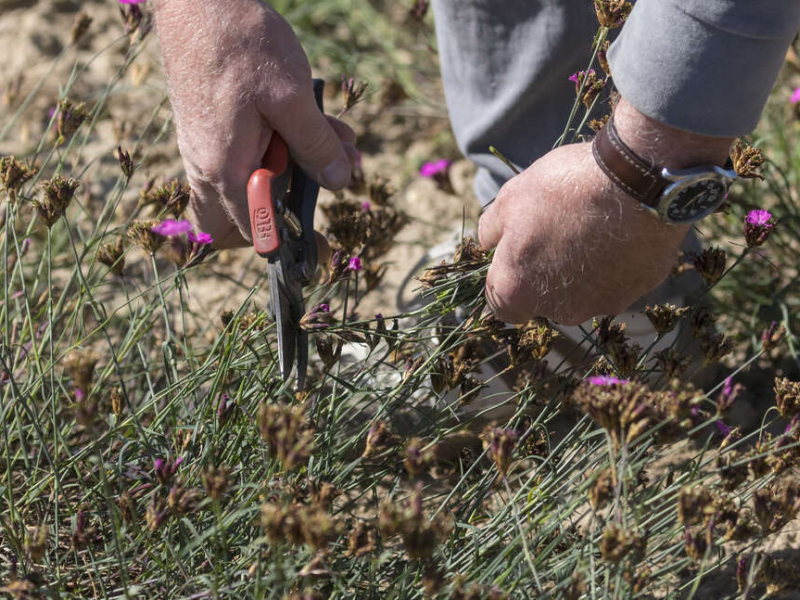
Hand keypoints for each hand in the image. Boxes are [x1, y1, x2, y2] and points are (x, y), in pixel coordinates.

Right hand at [154, 0, 357, 247]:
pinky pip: (246, 155)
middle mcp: (207, 167)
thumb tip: (339, 182)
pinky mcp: (212, 128)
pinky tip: (315, 120)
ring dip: (295, 170)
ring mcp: (205, 148)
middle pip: (240, 221)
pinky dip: (282, 146)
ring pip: (249, 184)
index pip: (254, 234)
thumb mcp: (292, 97)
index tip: (319, 245)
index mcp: (224, 170)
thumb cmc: (241, 44)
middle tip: (321, 182)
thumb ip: (316, 145)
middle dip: (285, 210)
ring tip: (334, 140)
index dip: (289, 243)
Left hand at [478, 99, 732, 324]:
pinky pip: (618, 281)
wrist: (637, 180)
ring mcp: (601, 304)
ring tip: (590, 229)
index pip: (501, 305)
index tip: (515, 255)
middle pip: (544, 300)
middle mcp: (559, 310)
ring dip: (581, 272)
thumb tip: (488, 243)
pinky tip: (620, 232)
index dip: (506, 279)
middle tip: (556, 233)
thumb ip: (491, 229)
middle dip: (544, 275)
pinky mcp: (637, 291)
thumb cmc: (564, 189)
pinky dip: (615, 264)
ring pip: (582, 294)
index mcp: (519, 291)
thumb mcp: (511, 198)